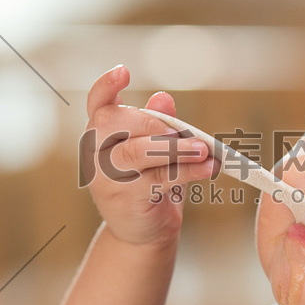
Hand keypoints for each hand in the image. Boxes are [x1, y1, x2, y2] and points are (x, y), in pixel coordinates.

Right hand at [82, 65, 214, 246]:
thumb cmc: (148, 184)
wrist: (141, 233)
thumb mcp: (153, 151)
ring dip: (174, 148)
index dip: (105, 85)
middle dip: (149, 122)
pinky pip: (158, 178)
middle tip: (180, 131)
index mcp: (101, 135)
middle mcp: (96, 153)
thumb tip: (163, 98)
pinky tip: (208, 168)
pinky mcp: (125, 199)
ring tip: (202, 149)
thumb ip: (157, 124)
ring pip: (137, 152)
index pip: (96, 103)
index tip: (124, 71)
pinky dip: (187, 171)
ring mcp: (106, 177)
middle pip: (113, 122)